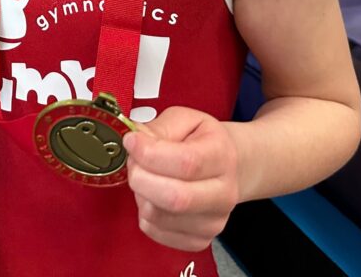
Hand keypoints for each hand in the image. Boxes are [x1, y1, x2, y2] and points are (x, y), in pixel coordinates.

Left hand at [123, 106, 239, 251]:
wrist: (229, 168)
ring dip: (140, 194)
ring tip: (146, 177)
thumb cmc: (202, 141)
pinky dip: (144, 213)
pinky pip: (156, 231)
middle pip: (175, 198)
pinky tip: (152, 196)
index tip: (131, 141)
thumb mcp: (185, 120)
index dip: (150, 154)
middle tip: (133, 162)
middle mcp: (224, 194)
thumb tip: (135, 140)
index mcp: (222, 156)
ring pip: (160, 216)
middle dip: (140, 177)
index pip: (186, 163)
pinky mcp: (199, 240)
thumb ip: (159, 128)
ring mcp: (214, 222)